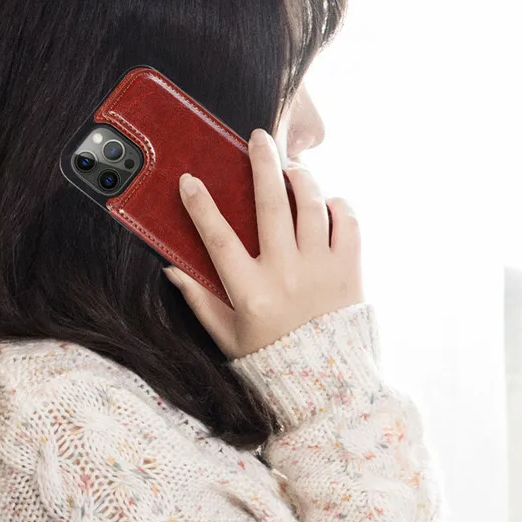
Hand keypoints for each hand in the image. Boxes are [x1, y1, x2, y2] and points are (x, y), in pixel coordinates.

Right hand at [162, 127, 362, 358]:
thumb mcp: (227, 334)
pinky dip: (337, 205)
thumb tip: (170, 268)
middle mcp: (286, 274)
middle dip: (262, 163)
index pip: (218, 238)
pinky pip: (347, 222)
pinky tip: (325, 202)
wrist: (326, 384)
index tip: (189, 180)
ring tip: (291, 167)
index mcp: (250, 291)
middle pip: (272, 204)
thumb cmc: (271, 358)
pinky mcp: (350, 270)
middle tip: (258, 138)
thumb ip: (199, 299)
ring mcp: (321, 269)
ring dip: (301, 178)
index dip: (200, 206)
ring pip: (312, 205)